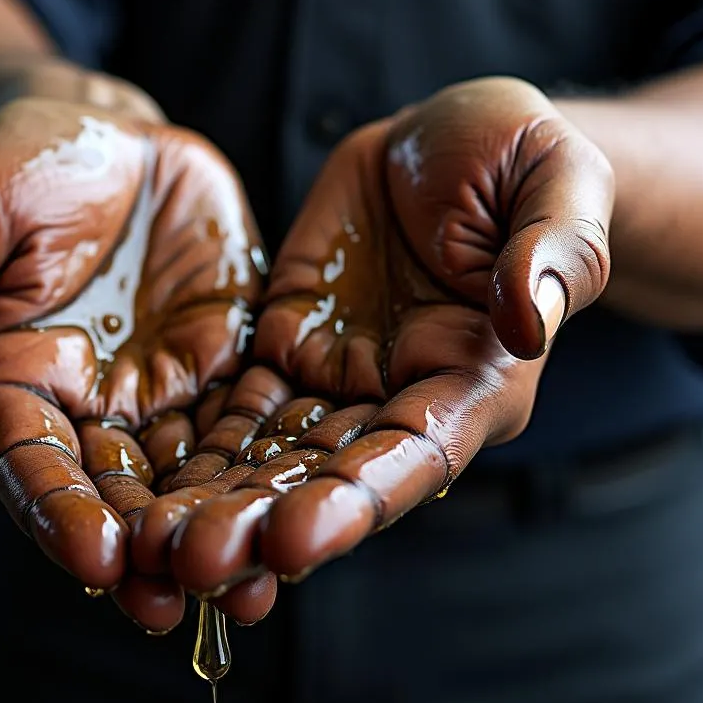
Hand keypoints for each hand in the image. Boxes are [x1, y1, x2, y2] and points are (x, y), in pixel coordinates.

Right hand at [0, 74, 271, 628]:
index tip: (97, 560)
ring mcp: (167, 390)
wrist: (110, 136)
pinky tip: (304, 508)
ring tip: (251, 588)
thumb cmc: (19, 165)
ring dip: (219, 531)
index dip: (60, 515)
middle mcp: (95, 406)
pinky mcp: (230, 362)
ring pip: (193, 475)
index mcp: (18, 384)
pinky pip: (255, 421)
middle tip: (181, 602)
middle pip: (119, 493)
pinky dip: (274, 468)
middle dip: (148, 549)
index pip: (33, 466)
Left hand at [133, 77, 613, 593]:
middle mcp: (401, 398)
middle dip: (263, 524)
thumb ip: (551, 251)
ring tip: (151, 542)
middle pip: (329, 478)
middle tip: (191, 564)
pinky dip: (197, 445)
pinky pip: (237, 403)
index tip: (293, 543)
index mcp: (476, 378)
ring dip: (216, 501)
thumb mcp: (557, 181)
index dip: (357, 502)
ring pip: (273, 456)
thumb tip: (528, 322)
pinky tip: (145, 480)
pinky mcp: (285, 344)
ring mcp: (338, 376)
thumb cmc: (516, 155)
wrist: (440, 138)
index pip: (418, 455)